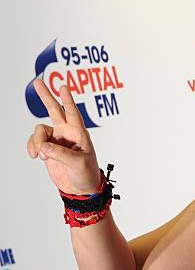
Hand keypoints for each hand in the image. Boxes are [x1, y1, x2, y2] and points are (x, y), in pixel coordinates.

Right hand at [26, 79, 101, 194]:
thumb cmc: (86, 173)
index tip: (63, 86)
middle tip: (37, 82)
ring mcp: (56, 139)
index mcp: (79, 133)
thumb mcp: (78, 163)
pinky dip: (32, 147)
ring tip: (41, 156)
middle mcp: (67, 132)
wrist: (80, 188)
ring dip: (36, 142)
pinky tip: (35, 156)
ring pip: (39, 130)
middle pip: (54, 110)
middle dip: (46, 96)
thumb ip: (61, 154)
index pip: (73, 113)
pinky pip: (35, 142)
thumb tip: (43, 146)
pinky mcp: (47, 148)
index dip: (68, 100)